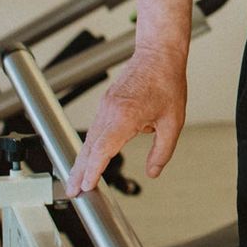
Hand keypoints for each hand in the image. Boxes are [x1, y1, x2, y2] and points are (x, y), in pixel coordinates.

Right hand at [65, 48, 187, 196]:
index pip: (103, 149)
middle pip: (89, 147)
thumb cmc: (168, 83)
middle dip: (79, 171)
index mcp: (126, 116)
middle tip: (73, 191)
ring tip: (76, 181)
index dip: (93, 170)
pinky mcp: (106, 103)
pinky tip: (88, 158)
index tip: (86, 185)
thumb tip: (153, 172)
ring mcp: (105, 106)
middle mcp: (110, 111)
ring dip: (82, 160)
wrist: (159, 55)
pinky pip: (94, 129)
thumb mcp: (173, 122)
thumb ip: (162, 151)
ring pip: (89, 138)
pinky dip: (89, 146)